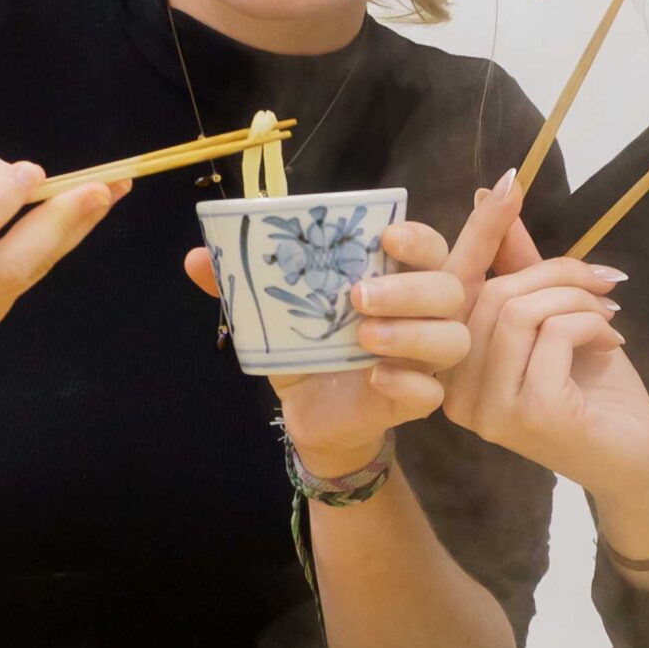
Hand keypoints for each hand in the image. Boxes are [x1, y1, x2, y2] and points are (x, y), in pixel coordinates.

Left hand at [183, 218, 468, 476]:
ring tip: (363, 335)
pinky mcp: (413, 401)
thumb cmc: (304, 346)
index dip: (419, 237)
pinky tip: (375, 377)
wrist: (308, 411)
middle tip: (357, 295)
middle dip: (409, 288)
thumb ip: (239, 284)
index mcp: (395, 277)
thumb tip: (196, 257)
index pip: (430, 246)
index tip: (385, 236)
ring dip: (413, 333)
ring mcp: (422, 360)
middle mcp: (420, 314)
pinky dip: (407, 383)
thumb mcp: (271, 312)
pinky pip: (431, 394)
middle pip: (448, 289)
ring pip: (452, 339)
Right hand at [437, 177, 648, 505]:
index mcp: (451, 368)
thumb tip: (490, 194)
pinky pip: (551, 334)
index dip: (480, 233)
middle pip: (491, 294)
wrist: (637, 462)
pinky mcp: (529, 415)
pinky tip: (611, 344)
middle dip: (557, 274)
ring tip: (607, 321)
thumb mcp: (554, 318)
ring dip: (577, 301)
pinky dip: (589, 325)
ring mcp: (488, 410)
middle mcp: (455, 393)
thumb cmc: (595, 392)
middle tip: (604, 287)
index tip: (507, 183)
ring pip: (519, 311)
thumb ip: (520, 267)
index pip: (454, 288)